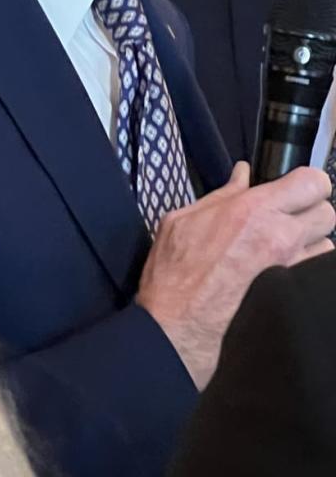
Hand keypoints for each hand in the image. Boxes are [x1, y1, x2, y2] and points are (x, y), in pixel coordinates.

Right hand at [137, 162, 333, 388]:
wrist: (179, 321)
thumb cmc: (175, 269)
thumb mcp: (185, 218)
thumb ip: (223, 194)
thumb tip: (242, 175)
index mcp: (254, 209)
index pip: (312, 182)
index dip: (307, 183)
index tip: (293, 188)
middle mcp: (281, 235)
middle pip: (328, 211)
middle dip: (311, 211)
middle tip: (289, 216)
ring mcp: (292, 268)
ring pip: (328, 244)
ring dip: (312, 242)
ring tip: (288, 247)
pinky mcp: (294, 294)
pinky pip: (318, 272)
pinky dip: (308, 267)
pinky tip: (286, 270)